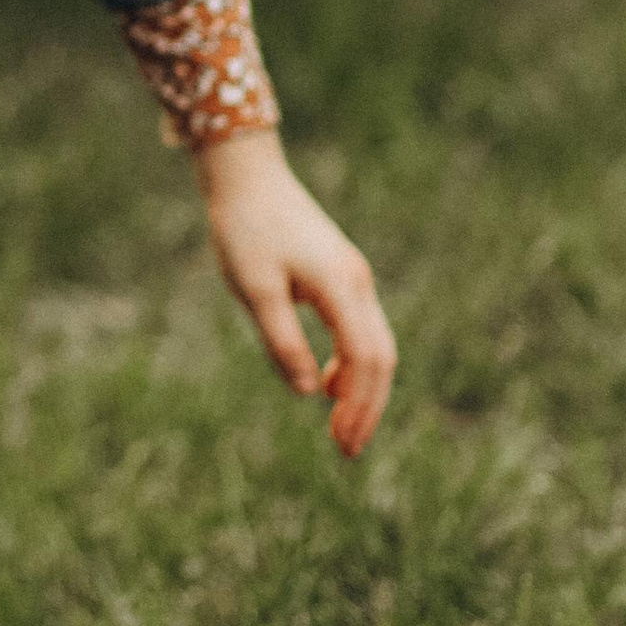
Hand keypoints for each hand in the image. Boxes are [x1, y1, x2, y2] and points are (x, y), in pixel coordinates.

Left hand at [194, 129, 394, 458]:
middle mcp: (357, 283)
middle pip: (381, 358)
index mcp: (340, 287)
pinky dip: (351, 363)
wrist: (246, 176)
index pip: (366, 360)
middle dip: (367, 406)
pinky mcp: (340, 275)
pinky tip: (327, 383)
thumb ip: (282, 342)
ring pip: (374, 344)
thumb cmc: (244, 229)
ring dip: (360, 388)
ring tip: (338, 427)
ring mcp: (352, 277)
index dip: (360, 406)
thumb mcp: (255, 290)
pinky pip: (359, 329)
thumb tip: (308, 394)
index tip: (343, 443)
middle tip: (346, 449)